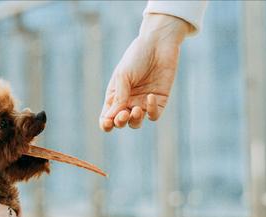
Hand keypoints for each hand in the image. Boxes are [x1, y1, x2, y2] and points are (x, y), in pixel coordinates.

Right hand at [99, 14, 191, 131]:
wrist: (158, 43)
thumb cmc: (136, 57)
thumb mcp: (123, 76)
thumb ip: (119, 97)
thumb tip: (111, 118)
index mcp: (114, 96)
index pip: (107, 117)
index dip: (106, 124)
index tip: (108, 122)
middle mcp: (128, 102)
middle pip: (120, 123)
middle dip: (120, 122)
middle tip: (123, 114)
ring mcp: (143, 102)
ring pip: (136, 123)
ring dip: (134, 120)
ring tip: (136, 110)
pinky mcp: (159, 101)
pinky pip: (153, 115)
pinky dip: (151, 111)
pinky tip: (150, 97)